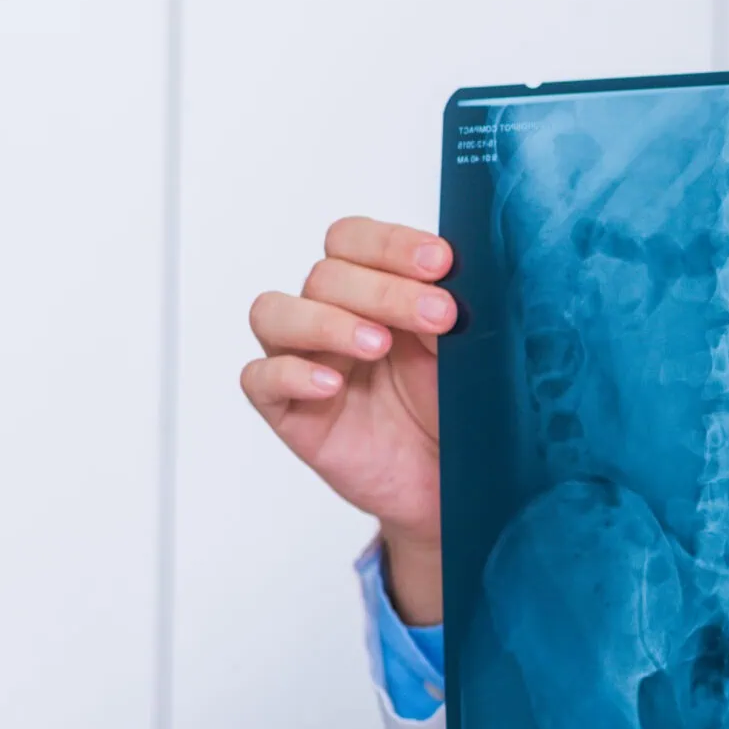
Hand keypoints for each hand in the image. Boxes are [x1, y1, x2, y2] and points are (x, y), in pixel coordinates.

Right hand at [242, 216, 455, 622]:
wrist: (454, 486)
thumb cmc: (458, 413)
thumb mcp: (468, 357)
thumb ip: (454, 312)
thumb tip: (465, 275)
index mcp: (373, 291)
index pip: (353, 241)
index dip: (390, 243)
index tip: (440, 261)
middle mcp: (332, 317)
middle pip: (325, 275)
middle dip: (384, 289)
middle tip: (439, 316)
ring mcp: (305, 361)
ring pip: (275, 313)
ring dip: (326, 320)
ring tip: (378, 345)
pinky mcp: (288, 411)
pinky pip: (260, 379)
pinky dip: (291, 373)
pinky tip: (332, 384)